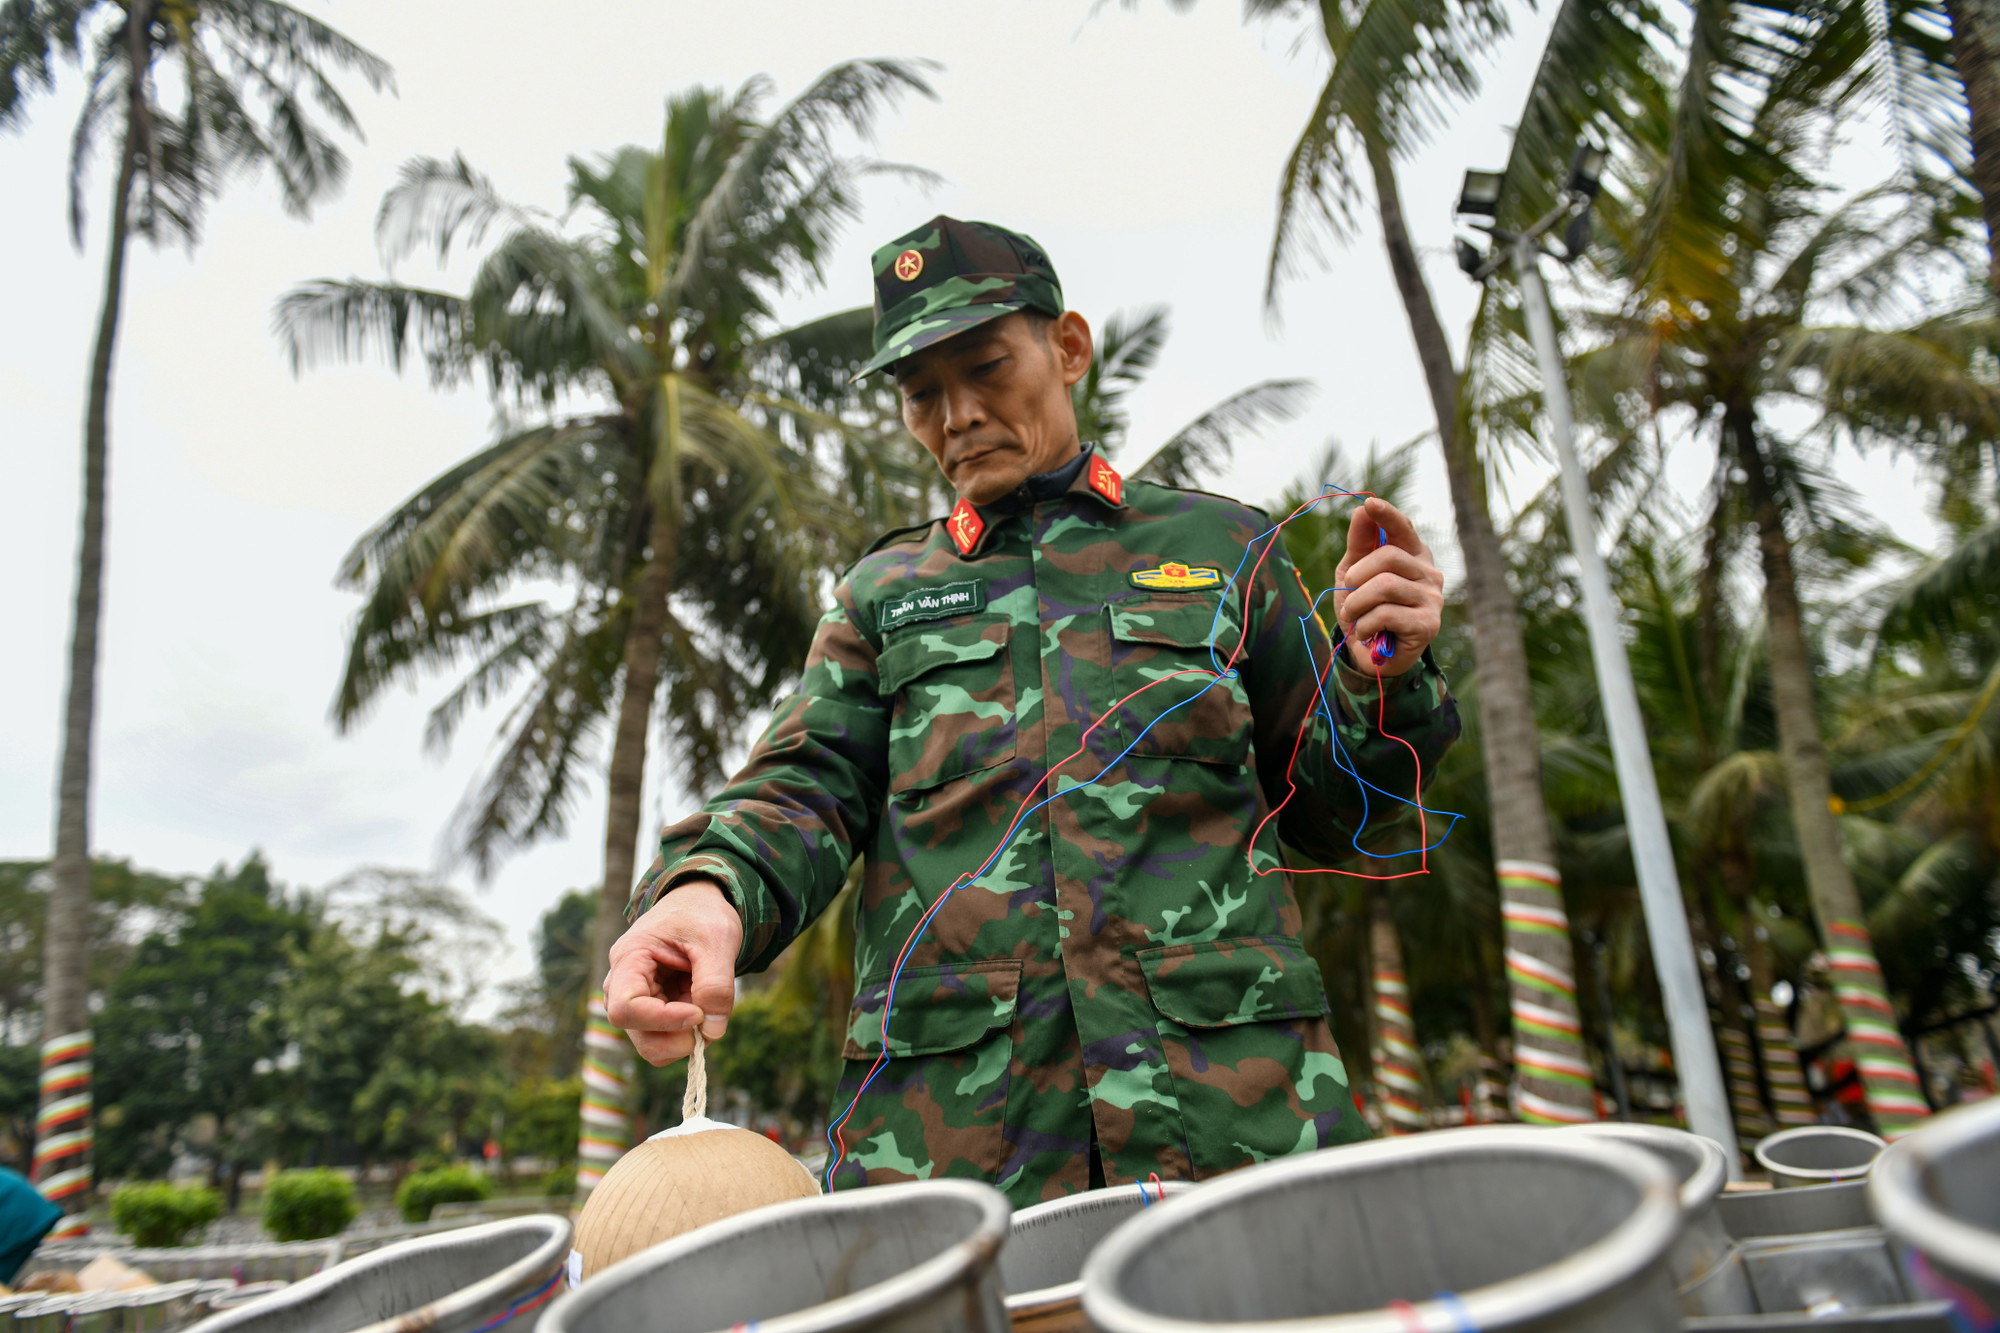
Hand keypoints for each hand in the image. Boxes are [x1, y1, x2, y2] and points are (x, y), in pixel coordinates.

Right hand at [604, 878, 742, 1065]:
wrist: (698, 905)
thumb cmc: (702, 915)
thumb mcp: (718, 940)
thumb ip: (717, 984)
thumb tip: (712, 1032)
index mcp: (629, 958)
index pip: (625, 1008)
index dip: (662, 1020)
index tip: (698, 1012)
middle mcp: (623, 984)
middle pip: (637, 1033)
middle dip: (677, 1036)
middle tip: (710, 1018)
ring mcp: (636, 1001)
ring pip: (651, 1043)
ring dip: (685, 1037)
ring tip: (710, 1008)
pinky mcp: (651, 1011)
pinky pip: (665, 1038)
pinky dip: (688, 1033)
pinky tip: (704, 1008)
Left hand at [1332, 496, 1443, 677]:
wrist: (1370, 655)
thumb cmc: (1364, 609)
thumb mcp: (1353, 573)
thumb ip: (1360, 543)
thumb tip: (1361, 509)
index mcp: (1413, 556)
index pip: (1403, 528)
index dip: (1387, 515)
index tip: (1370, 504)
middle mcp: (1429, 574)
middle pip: (1389, 557)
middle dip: (1357, 576)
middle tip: (1348, 595)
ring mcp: (1433, 599)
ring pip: (1385, 586)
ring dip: (1357, 604)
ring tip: (1354, 617)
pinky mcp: (1428, 624)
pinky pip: (1386, 613)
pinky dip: (1365, 624)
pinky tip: (1367, 632)